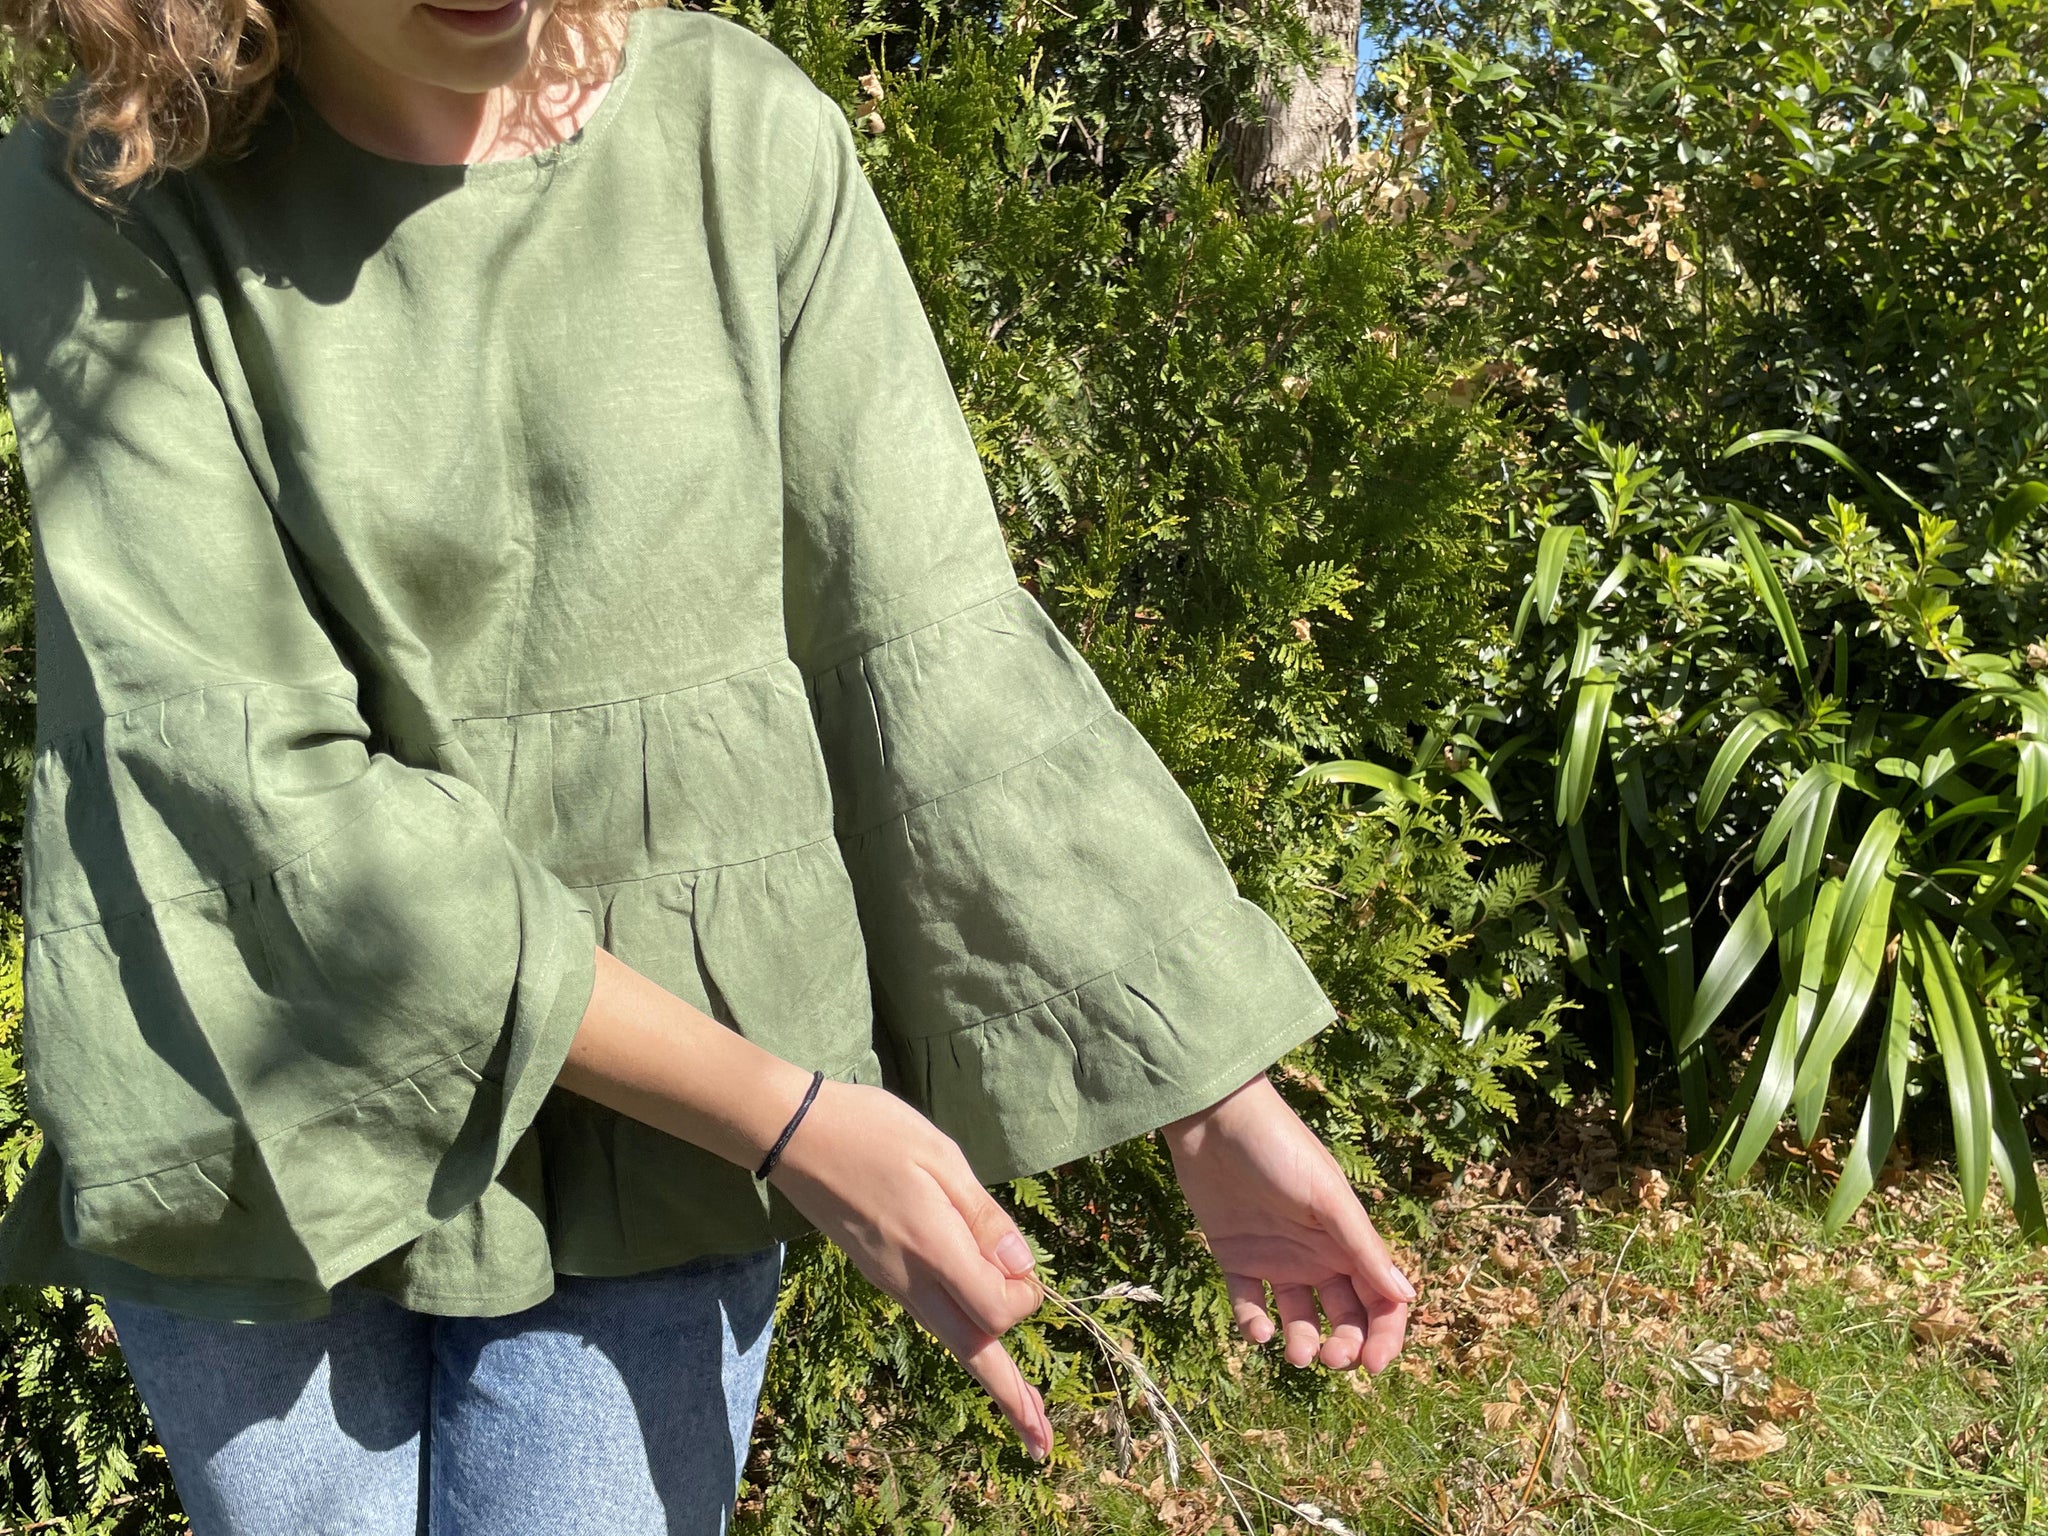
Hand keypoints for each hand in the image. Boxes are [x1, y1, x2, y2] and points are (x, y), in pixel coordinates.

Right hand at [764, 1080, 1053, 1459]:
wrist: (791, 1135)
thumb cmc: (871, 1132)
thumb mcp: (940, 1156)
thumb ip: (983, 1215)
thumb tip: (1022, 1265)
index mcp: (934, 1250)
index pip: (995, 1313)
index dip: (1024, 1300)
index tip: (1027, 1267)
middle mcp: (911, 1281)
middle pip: (972, 1352)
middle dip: (1012, 1399)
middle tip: (1044, 1445)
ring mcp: (891, 1283)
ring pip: (950, 1340)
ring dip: (991, 1377)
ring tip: (1026, 1408)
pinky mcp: (879, 1274)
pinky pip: (931, 1316)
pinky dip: (964, 1338)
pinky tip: (979, 1335)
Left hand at [1162, 1074, 1414, 1371]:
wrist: (1214, 1121)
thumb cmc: (1280, 1149)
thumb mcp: (1327, 1198)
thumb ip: (1362, 1247)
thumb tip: (1407, 1297)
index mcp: (1347, 1240)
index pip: (1380, 1299)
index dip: (1384, 1335)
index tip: (1374, 1366)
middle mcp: (1317, 1254)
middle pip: (1344, 1316)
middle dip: (1345, 1346)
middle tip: (1331, 1358)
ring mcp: (1276, 1258)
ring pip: (1299, 1319)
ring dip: (1302, 1343)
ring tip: (1297, 1353)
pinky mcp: (1235, 1258)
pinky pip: (1250, 1305)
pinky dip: (1255, 1326)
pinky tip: (1259, 1332)